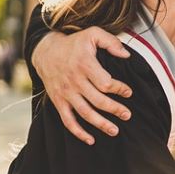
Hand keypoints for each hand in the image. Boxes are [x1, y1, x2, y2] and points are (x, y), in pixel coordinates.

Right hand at [32, 27, 132, 144]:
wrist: (46, 51)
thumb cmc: (74, 43)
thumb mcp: (92, 34)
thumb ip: (111, 42)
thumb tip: (127, 54)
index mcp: (85, 65)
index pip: (105, 83)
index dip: (119, 89)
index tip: (128, 92)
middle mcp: (75, 81)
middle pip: (98, 101)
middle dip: (115, 110)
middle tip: (127, 115)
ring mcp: (66, 93)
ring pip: (85, 113)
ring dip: (100, 124)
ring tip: (115, 131)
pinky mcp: (58, 101)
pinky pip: (67, 120)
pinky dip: (78, 132)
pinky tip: (90, 140)